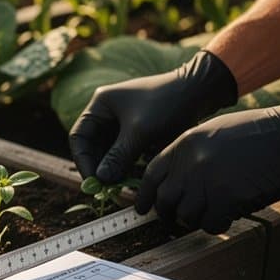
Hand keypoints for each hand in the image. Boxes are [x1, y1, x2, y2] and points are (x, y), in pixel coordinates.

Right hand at [68, 50, 237, 182]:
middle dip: (99, 168)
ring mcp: (122, 122)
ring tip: (120, 187)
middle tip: (106, 189)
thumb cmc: (167, 103)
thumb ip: (118, 156)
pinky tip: (133, 180)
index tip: (93, 181)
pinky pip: (125, 152)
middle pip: (93, 146)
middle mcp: (107, 113)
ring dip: (113, 169)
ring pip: (109, 152)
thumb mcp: (140, 131)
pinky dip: (127, 166)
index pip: (79, 137)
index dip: (83, 160)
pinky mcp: (138, 131)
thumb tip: (101, 179)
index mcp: (100, 105)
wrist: (200, 90)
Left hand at [135, 96, 279, 233]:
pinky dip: (216, 226)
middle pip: (164, 200)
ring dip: (196, 220)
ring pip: (185, 216)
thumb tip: (174, 179)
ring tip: (211, 214)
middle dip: (169, 213)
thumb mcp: (213, 131)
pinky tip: (227, 218)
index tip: (143, 208)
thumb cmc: (259, 132)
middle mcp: (190, 163)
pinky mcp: (228, 198)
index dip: (145, 195)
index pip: (151, 175)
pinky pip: (210, 224)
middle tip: (180, 217)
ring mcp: (207, 181)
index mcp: (184, 144)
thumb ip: (190, 153)